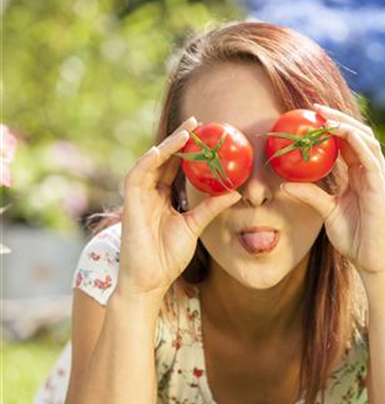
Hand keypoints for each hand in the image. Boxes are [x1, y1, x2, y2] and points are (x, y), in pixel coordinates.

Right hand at [117, 116, 242, 297]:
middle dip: (180, 140)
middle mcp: (150, 193)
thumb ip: (211, 207)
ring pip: (151, 163)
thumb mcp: (196, 225)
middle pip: (165, 160)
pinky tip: (164, 149)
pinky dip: (149, 161)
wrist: (152, 280)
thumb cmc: (169, 256)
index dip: (189, 150)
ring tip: (186, 132)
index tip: (206, 135)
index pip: (176, 167)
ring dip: (167, 146)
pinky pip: (137, 175)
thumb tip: (236, 191)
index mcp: (163, 198)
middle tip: (198, 123)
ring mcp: (139, 197)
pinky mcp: (130, 204)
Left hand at [280, 103, 384, 275]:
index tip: (310, 116)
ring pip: (366, 140)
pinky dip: (356, 142)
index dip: (331, 127)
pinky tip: (341, 132)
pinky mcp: (381, 188)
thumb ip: (310, 195)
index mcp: (359, 176)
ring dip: (345, 125)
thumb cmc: (355, 238)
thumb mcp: (327, 212)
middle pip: (357, 135)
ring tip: (324, 116)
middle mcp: (370, 172)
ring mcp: (378, 178)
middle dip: (337, 118)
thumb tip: (284, 185)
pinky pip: (370, 158)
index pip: (347, 143)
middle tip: (314, 107)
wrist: (373, 261)